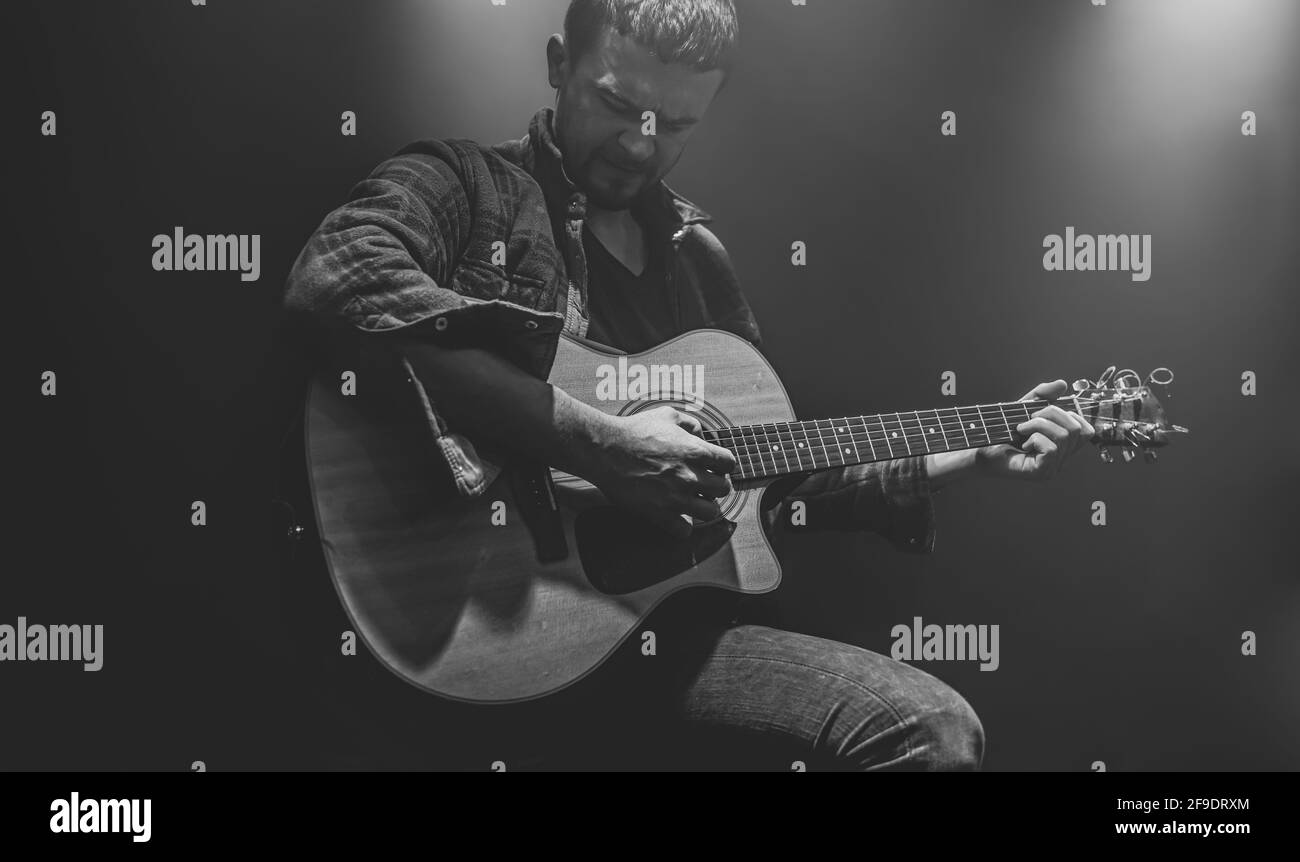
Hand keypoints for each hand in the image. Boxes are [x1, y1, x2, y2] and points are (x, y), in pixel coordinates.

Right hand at [587, 405, 735, 537]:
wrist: (604, 450)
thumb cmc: (633, 431)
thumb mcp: (666, 415)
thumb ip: (689, 423)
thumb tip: (700, 433)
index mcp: (694, 450)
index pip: (729, 463)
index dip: (723, 465)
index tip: (714, 467)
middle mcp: (689, 475)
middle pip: (723, 489)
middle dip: (716, 486)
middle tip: (705, 485)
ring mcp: (675, 497)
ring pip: (710, 512)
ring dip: (703, 507)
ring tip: (693, 502)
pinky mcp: (659, 513)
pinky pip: (685, 530)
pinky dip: (682, 526)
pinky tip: (676, 517)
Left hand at [974, 379, 1095, 479]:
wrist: (979, 450)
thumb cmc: (1002, 433)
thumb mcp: (1023, 408)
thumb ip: (1042, 395)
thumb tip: (1062, 384)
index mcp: (1062, 446)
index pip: (1087, 431)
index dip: (1071, 415)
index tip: (1046, 413)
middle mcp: (1062, 459)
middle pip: (1077, 429)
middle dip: (1052, 414)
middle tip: (1029, 418)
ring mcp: (1053, 467)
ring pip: (1064, 437)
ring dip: (1039, 425)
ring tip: (1022, 429)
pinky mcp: (1042, 472)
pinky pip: (1051, 449)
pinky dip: (1035, 438)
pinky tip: (1023, 443)